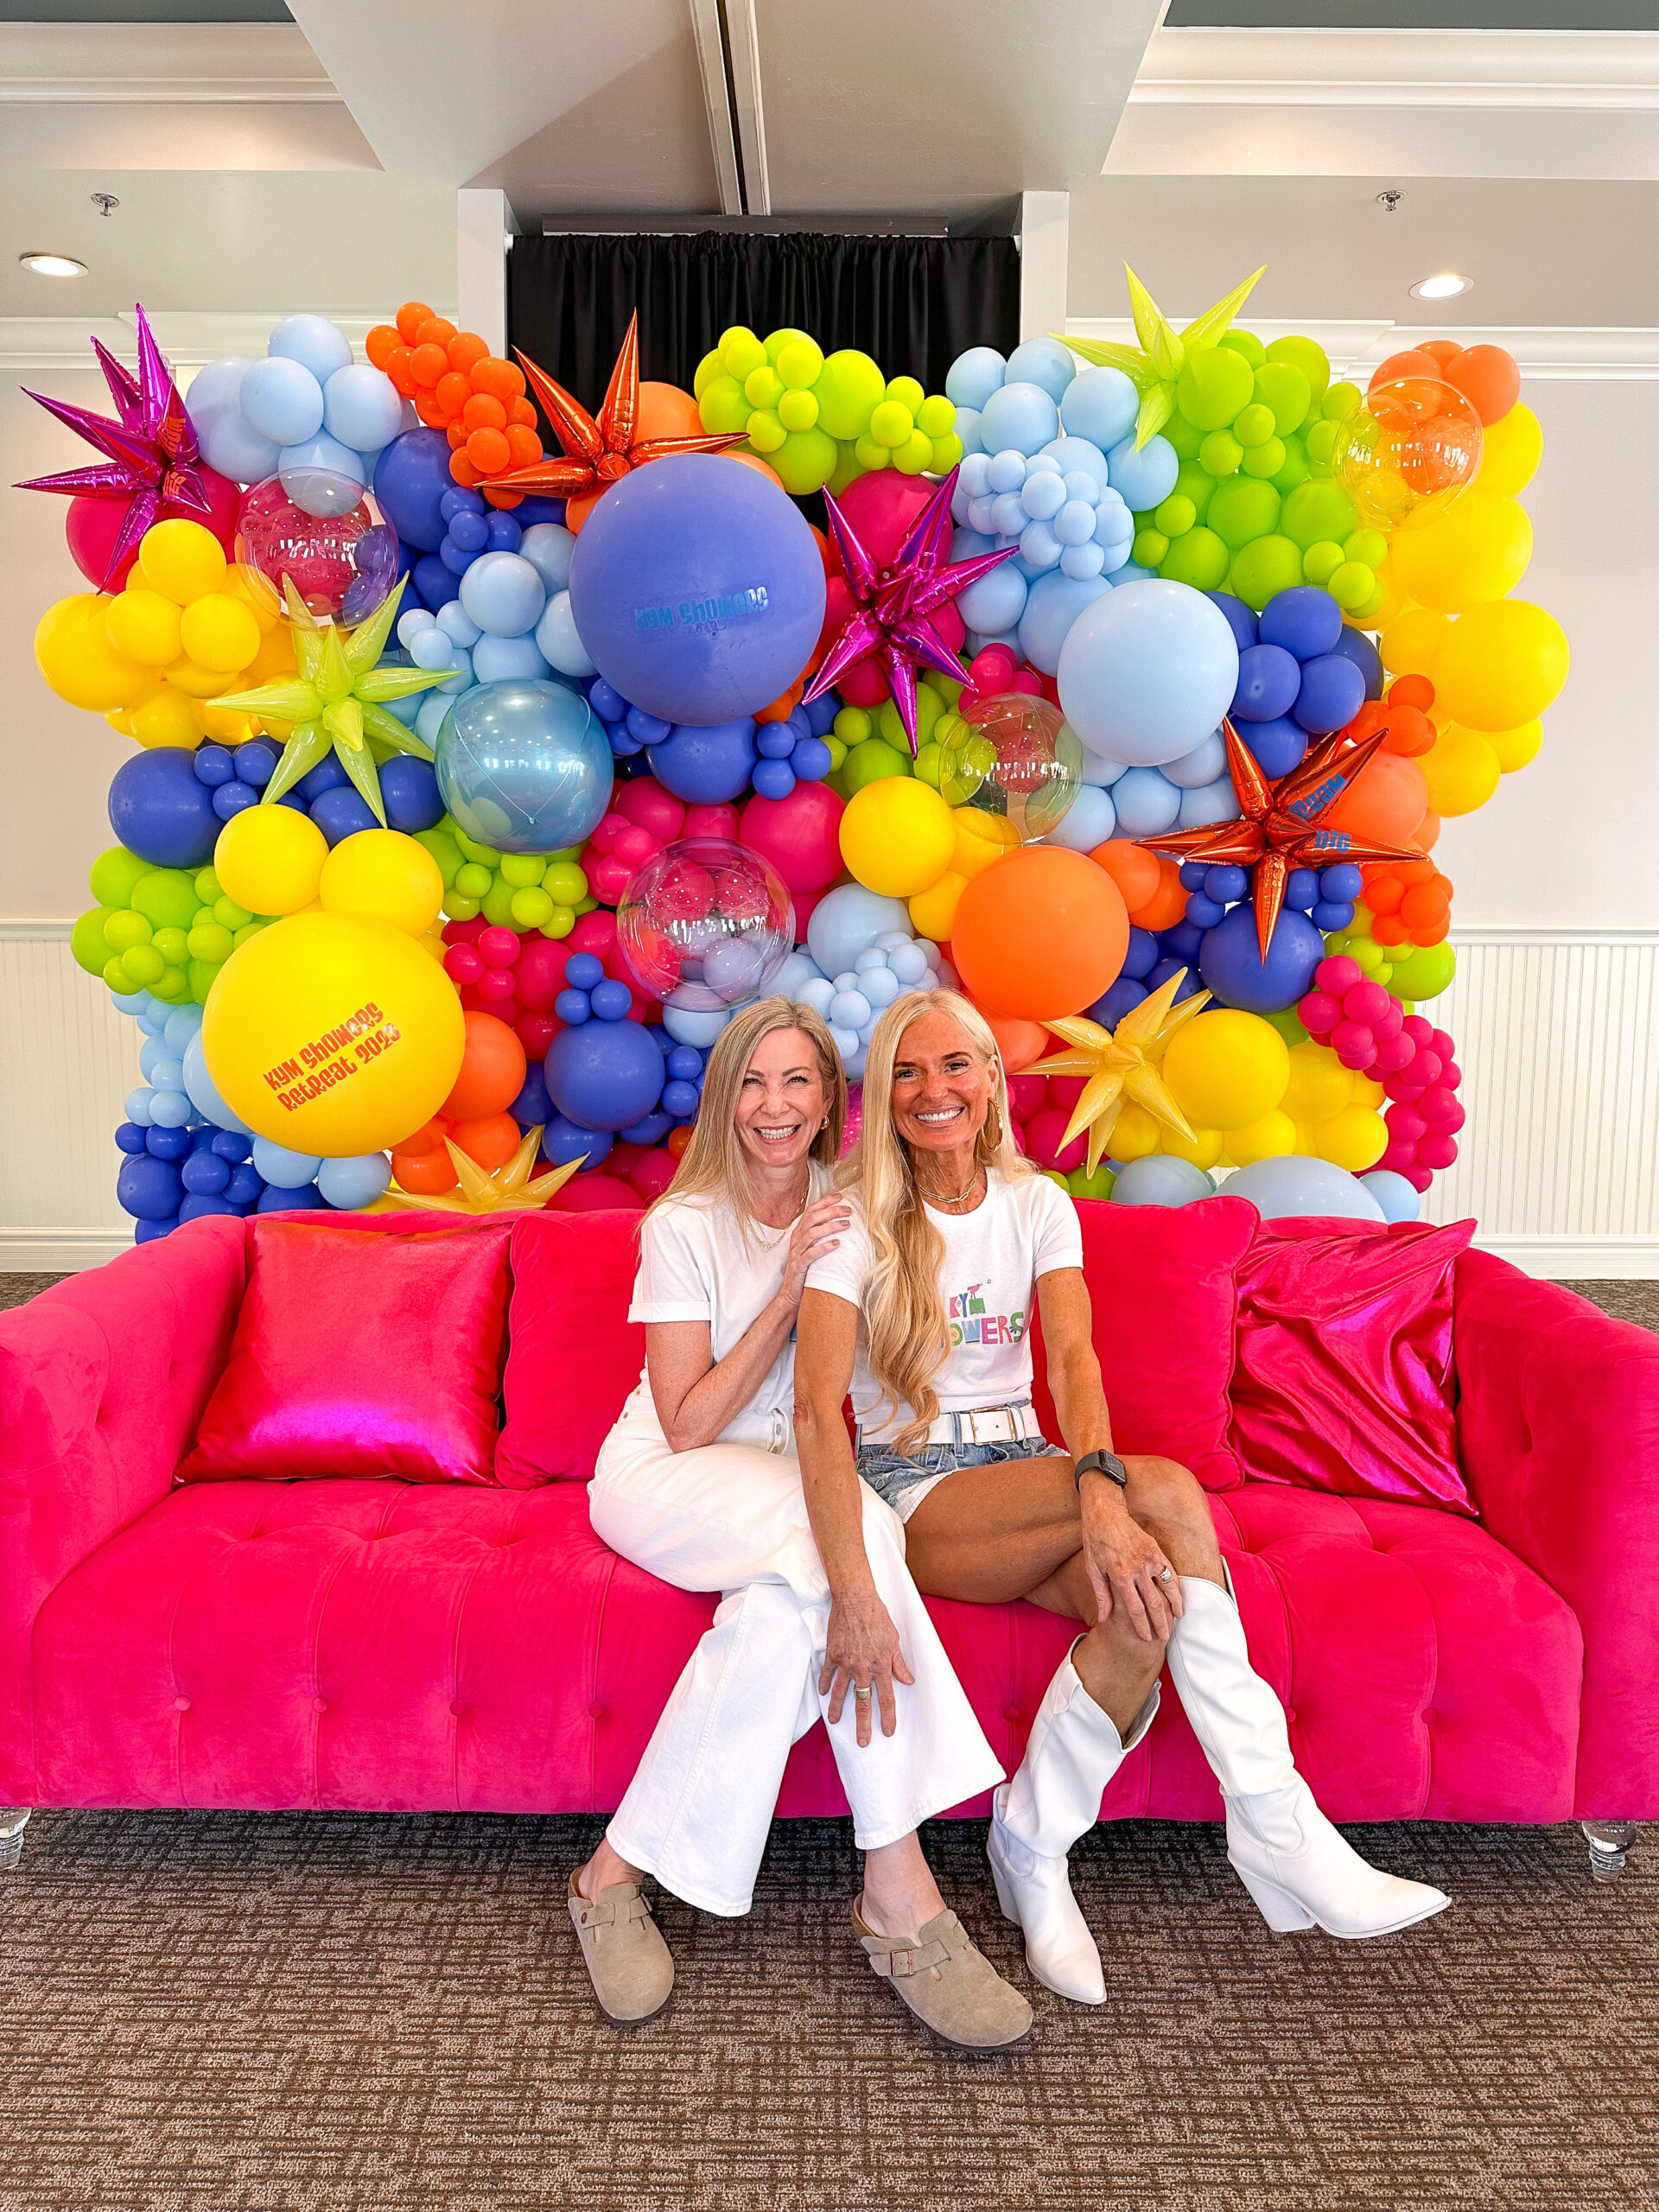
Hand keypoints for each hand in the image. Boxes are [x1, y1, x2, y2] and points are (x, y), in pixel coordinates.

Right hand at [780, 1192, 851, 1309]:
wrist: (792, 1295)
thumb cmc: (807, 1271)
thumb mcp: (813, 1250)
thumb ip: (822, 1237)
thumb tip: (843, 1224)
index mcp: (799, 1234)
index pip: (810, 1211)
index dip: (824, 1202)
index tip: (840, 1197)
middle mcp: (797, 1240)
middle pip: (812, 1219)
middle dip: (831, 1211)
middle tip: (848, 1210)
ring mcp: (796, 1253)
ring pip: (812, 1233)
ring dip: (830, 1227)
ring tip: (846, 1225)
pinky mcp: (799, 1266)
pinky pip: (810, 1254)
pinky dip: (824, 1247)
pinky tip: (836, 1244)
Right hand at [819, 1580, 914, 1745]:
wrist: (855, 1599)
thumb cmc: (877, 1616)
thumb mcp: (894, 1639)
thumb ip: (899, 1663)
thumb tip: (908, 1681)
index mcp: (881, 1665)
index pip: (886, 1699)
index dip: (887, 1717)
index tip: (887, 1731)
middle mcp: (863, 1667)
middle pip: (863, 1703)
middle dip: (863, 1725)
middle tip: (863, 1742)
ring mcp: (846, 1662)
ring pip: (840, 1692)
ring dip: (837, 1709)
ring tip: (835, 1721)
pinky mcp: (832, 1653)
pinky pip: (827, 1674)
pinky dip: (823, 1684)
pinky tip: (821, 1693)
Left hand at [1078, 1477, 1183, 1642]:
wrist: (1105, 1512)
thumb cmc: (1094, 1540)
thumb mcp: (1091, 1568)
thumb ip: (1101, 1595)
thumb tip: (1104, 1618)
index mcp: (1119, 1575)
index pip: (1134, 1608)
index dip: (1142, 1625)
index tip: (1146, 1638)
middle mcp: (1137, 1568)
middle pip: (1154, 1603)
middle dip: (1160, 1623)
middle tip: (1164, 1638)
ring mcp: (1149, 1558)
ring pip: (1168, 1588)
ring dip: (1174, 1606)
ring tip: (1176, 1621)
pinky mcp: (1156, 1549)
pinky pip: (1170, 1571)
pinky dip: (1176, 1587)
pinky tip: (1178, 1598)